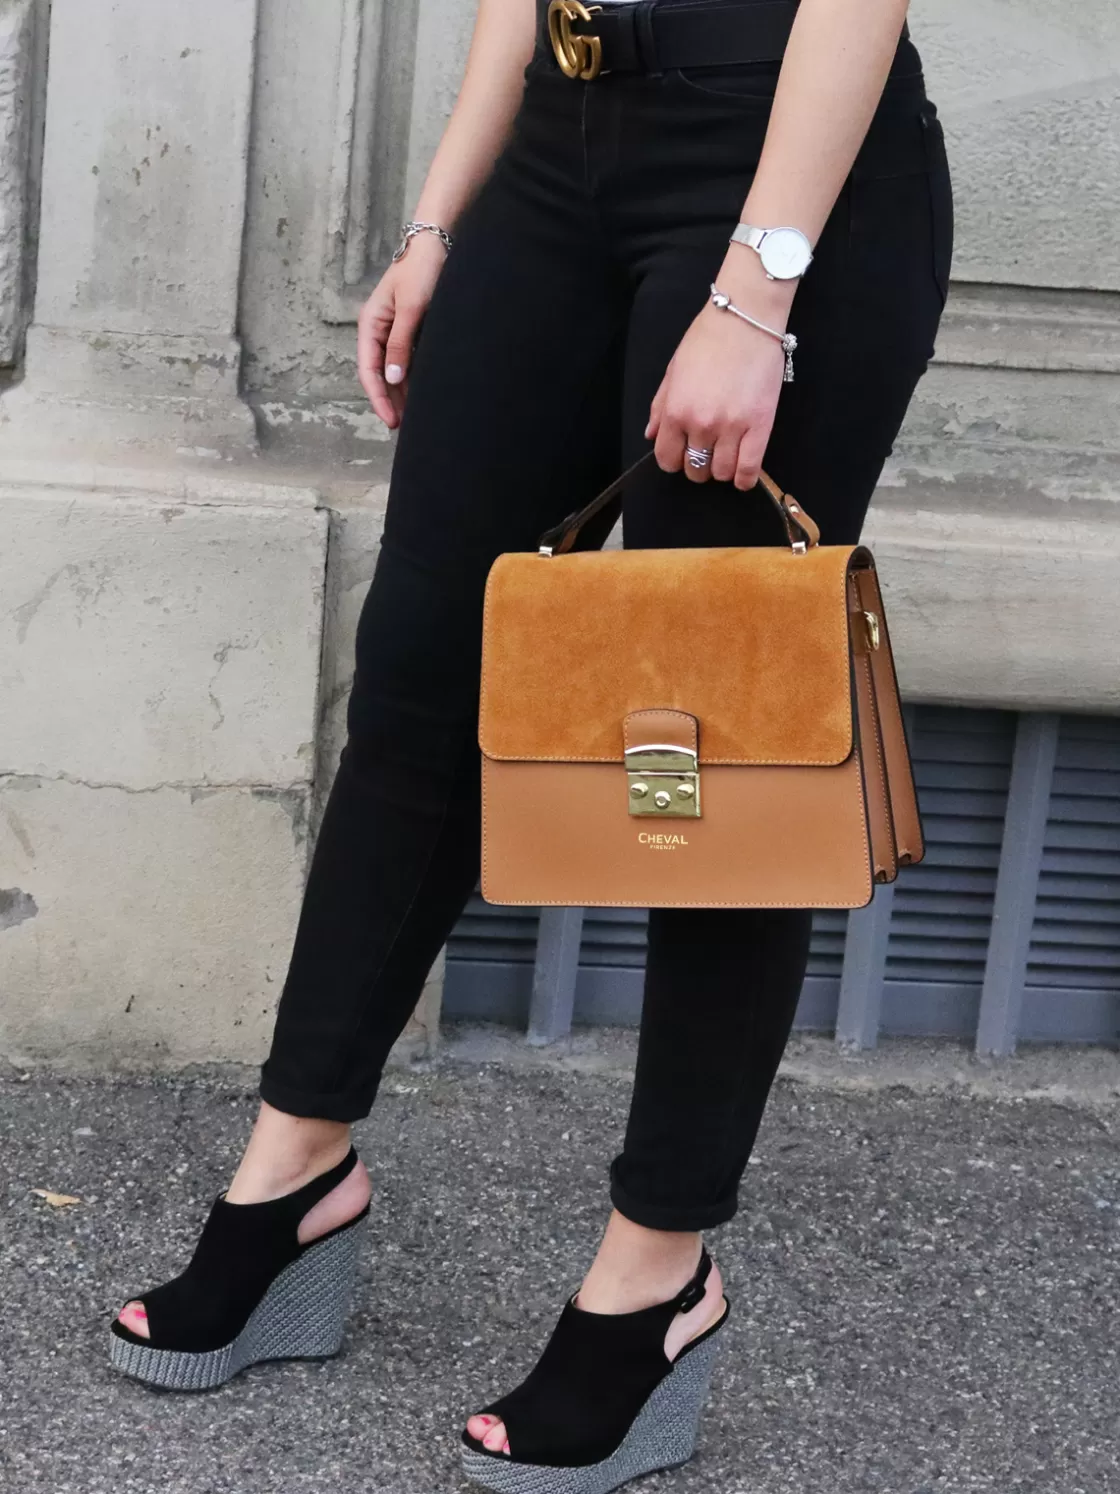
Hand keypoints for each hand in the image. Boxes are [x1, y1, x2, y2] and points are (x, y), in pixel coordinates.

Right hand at [357, 233, 449, 428]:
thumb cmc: (422, 270)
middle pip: (381, 374)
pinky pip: (410, 360)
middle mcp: (380, 330)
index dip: (379, 398)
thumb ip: (400, 344)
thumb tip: (391, 379)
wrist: (439, 243)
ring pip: (396, 370)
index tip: (391, 421)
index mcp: (371, 324)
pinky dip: (414, 378)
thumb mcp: (411, 309)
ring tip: (414, 418)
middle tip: (403, 428)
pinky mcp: (414, 329)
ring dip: (403, 393)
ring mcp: (397, 330)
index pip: (369, 370)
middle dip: (390, 401)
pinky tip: (424, 394)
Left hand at [645, 260, 796, 488]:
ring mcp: (731, 427)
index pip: (667, 459)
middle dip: (698, 465)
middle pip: (695, 470)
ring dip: (721, 469)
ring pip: (721, 473)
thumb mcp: (674, 370)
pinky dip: (744, 479)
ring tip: (726, 454)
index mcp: (675, 411)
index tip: (682, 453)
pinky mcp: (760, 426)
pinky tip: (742, 475)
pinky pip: (748, 469)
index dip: (674, 460)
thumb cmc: (708, 339)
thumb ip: (660, 406)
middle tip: (706, 450)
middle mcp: (700, 424)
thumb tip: (651, 435)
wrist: (745, 318)